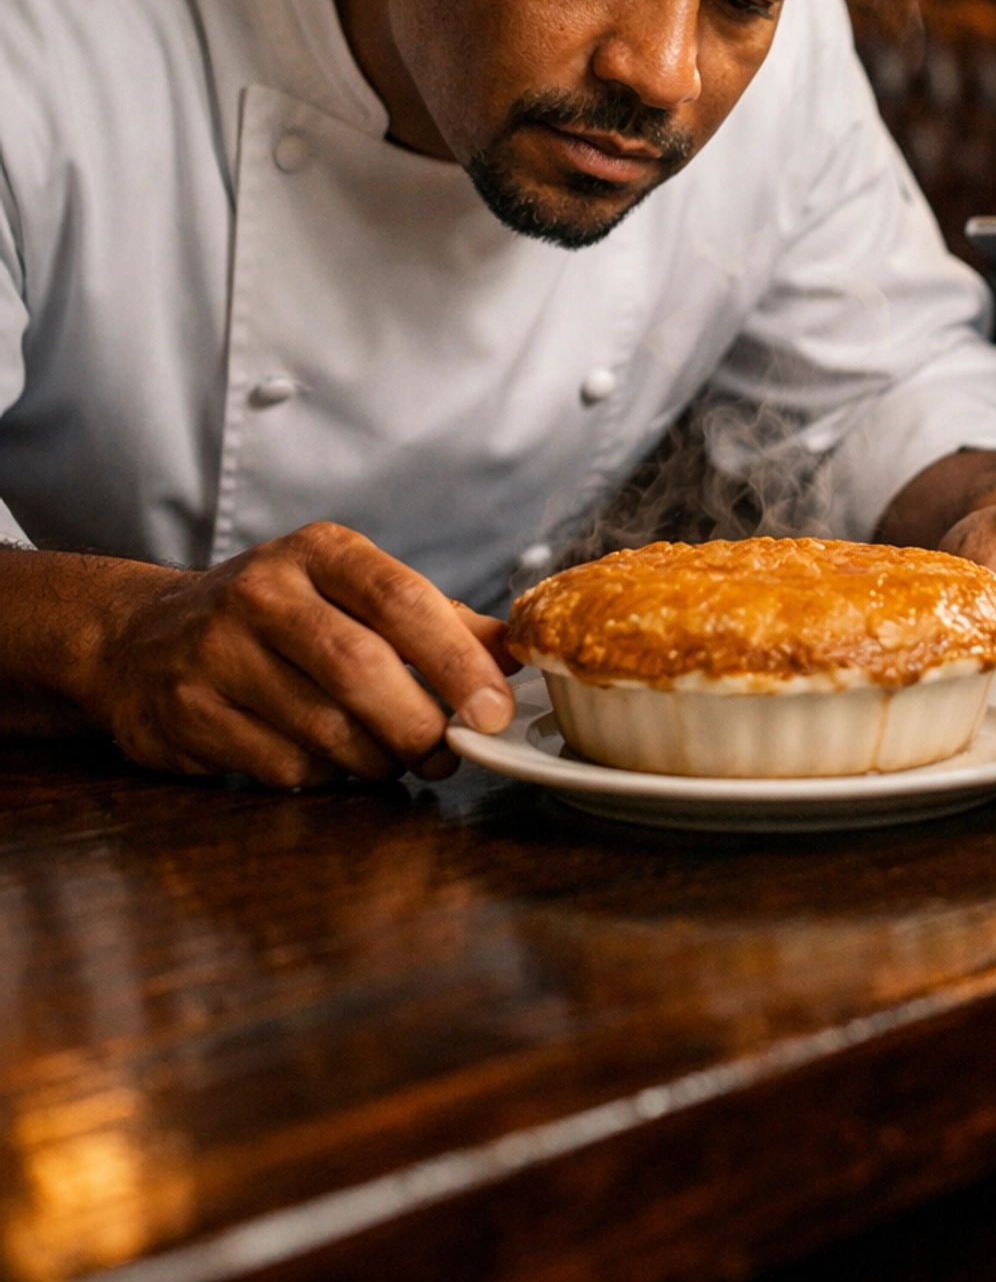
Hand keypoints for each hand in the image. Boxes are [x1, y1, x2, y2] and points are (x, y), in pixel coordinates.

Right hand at [77, 522, 518, 787]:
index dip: (457, 659)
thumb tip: (520, 651)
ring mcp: (216, 651)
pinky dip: (323, 777)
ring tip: (392, 759)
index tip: (495, 710)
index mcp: (321, 552)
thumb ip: (438, 621)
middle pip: (361, 669)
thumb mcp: (352, 594)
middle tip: (446, 755)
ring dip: (376, 760)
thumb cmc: (278, 618)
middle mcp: (263, 591)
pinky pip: (281, 766)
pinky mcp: (187, 712)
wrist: (142, 639)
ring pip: (324, 729)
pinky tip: (326, 762)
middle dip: (419, 726)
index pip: (402, 598)